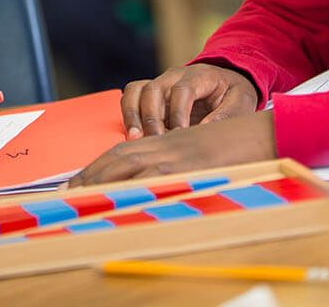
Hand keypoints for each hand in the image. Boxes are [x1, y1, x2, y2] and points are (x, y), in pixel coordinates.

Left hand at [69, 111, 276, 186]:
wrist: (261, 132)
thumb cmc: (233, 146)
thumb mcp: (197, 154)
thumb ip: (174, 164)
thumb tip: (151, 187)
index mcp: (164, 143)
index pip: (121, 153)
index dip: (97, 168)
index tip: (76, 184)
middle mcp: (164, 145)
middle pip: (117, 157)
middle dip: (91, 175)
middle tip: (67, 193)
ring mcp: (175, 154)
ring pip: (129, 163)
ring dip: (102, 180)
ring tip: (80, 196)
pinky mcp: (189, 163)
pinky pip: (156, 174)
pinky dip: (134, 184)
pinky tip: (118, 196)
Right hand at [121, 63, 258, 138]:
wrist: (225, 82)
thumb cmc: (233, 94)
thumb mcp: (241, 102)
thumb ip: (226, 115)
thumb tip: (204, 131)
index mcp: (199, 75)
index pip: (182, 89)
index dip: (178, 112)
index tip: (179, 134)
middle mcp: (174, 75)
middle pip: (154, 89)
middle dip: (151, 117)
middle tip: (155, 141)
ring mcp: (160, 83)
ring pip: (136, 91)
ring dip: (133, 115)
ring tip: (134, 139)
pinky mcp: (150, 93)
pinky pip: (130, 96)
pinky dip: (128, 114)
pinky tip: (133, 135)